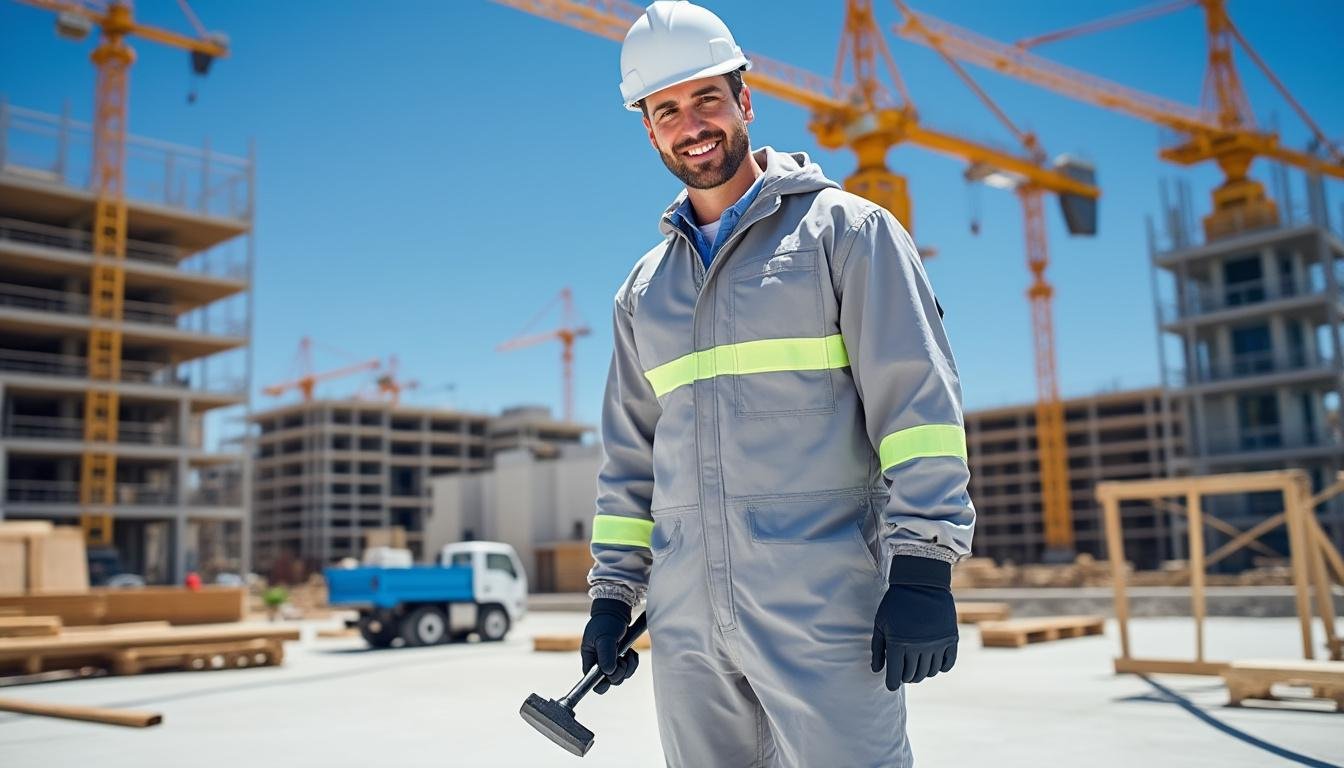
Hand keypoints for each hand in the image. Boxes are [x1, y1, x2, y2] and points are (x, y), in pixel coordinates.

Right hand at [581, 598, 638, 693]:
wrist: (616, 611)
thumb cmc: (606, 622)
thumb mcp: (604, 638)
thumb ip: (606, 656)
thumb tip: (609, 672)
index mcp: (590, 661)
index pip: (592, 683)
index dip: (601, 684)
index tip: (610, 675)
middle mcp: (599, 664)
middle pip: (610, 681)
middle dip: (619, 673)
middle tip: (621, 660)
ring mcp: (611, 662)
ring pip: (622, 676)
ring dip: (628, 667)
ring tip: (628, 653)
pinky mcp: (621, 658)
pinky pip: (629, 668)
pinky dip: (633, 662)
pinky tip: (631, 652)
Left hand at [871, 555, 957, 690]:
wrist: (921, 583)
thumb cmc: (896, 603)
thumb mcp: (880, 623)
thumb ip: (878, 648)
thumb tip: (876, 670)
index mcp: (898, 644)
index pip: (895, 676)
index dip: (892, 683)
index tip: (891, 684)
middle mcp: (918, 647)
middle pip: (912, 676)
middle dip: (906, 677)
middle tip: (903, 671)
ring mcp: (936, 644)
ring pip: (929, 672)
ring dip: (921, 673)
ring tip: (916, 665)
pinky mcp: (950, 639)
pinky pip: (947, 665)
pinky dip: (940, 668)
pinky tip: (933, 663)